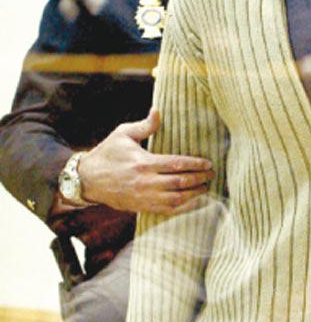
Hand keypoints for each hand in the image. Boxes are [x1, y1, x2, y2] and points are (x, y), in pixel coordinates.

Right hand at [77, 109, 214, 214]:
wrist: (88, 179)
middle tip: (212, 174)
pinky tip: (194, 203)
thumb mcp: (123, 134)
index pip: (176, 164)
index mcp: (143, 163)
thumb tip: (158, 111)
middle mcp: (145, 182)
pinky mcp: (141, 207)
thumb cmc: (108, 153)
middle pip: (180, 182)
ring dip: (194, 195)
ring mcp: (143, 197)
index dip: (195, 164)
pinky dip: (183, 209)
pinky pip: (166, 211)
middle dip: (199, 179)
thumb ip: (145, 125)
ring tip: (206, 187)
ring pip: (176, 199)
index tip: (208, 163)